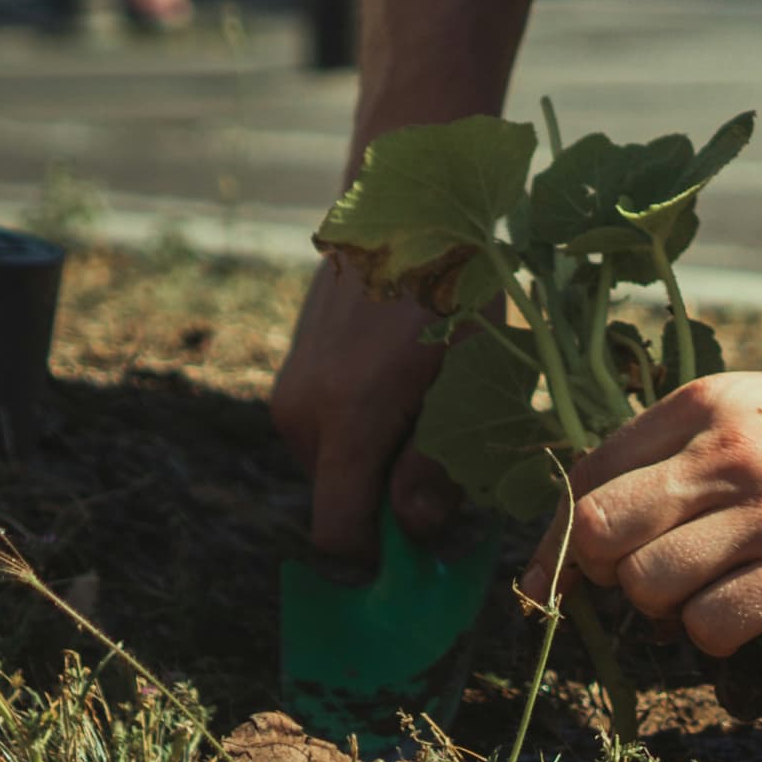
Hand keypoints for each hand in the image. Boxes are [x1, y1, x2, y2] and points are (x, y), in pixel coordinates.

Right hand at [268, 253, 467, 570]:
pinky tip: (404, 380)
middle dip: (390, 501)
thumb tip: (416, 530)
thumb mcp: (472, 371)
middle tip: (447, 448)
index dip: (377, 560)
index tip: (422, 555)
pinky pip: (327, 433)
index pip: (337, 534)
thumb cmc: (455, 283)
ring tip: (429, 400)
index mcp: (348, 418)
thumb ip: (440, 458)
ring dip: (380, 460)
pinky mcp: (291, 374)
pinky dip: (363, 430)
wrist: (400, 201)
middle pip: (342, 503)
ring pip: (336, 468)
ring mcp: (290, 391)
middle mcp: (303, 412)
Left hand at [529, 354, 761, 654]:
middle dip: (601, 576)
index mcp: (708, 404)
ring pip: (647, 585)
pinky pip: (710, 627)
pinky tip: (744, 622)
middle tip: (634, 592)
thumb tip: (609, 512)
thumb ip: (690, 444)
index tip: (548, 582)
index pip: (588, 475)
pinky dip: (711, 639)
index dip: (556, 541)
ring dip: (661, 611)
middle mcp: (727, 453)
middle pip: (599, 532)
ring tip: (703, 602)